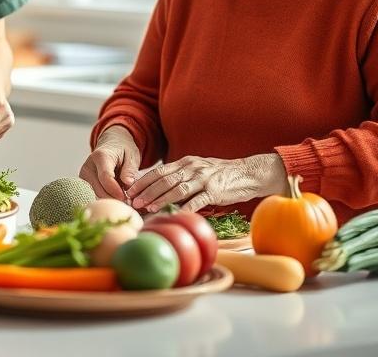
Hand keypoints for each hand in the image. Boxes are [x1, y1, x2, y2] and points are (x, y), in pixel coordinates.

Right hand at [79, 125, 140, 200]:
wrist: (111, 144)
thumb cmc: (123, 150)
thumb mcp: (131, 155)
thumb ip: (129, 170)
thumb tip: (127, 184)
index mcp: (100, 156)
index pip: (105, 177)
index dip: (116, 190)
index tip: (126, 198)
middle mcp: (88, 166)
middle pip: (99, 190)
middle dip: (114, 199)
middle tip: (128, 202)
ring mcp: (84, 176)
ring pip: (96, 195)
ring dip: (110, 199)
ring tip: (123, 197)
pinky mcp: (84, 183)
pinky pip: (95, 195)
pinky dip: (106, 198)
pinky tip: (116, 196)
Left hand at [124, 153, 287, 212]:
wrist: (247, 173)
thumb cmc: (219, 175)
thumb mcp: (197, 169)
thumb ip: (180, 176)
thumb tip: (158, 188)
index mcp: (185, 162)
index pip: (159, 171)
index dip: (143, 181)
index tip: (129, 191)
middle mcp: (192, 168)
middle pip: (164, 180)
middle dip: (146, 191)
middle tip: (133, 202)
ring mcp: (203, 179)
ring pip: (177, 190)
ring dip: (160, 200)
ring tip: (148, 208)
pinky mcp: (215, 191)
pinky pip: (197, 200)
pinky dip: (185, 208)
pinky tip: (175, 214)